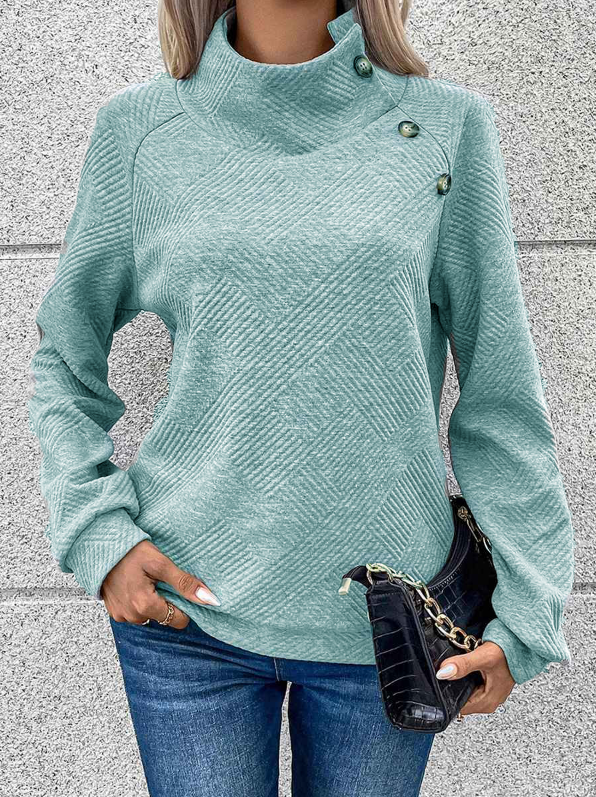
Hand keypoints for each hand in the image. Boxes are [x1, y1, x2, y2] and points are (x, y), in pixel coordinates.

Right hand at [100, 540, 220, 628]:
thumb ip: (185, 583)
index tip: (177, 587)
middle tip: (158, 579)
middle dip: (166, 600)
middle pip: (164, 617)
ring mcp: (121, 615)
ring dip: (152, 601)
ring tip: (145, 580)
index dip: (183, 605)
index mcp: (144, 606)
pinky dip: (139, 601)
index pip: (178, 620)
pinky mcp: (114, 611)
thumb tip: (209, 599)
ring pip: (150, 615)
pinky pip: (135, 612)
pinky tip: (135, 584)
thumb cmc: (130, 551)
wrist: (99, 545)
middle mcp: (131, 616)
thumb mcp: (161, 563)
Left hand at [435, 641, 514, 714]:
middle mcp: (489, 701)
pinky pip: (471, 685)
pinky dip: (465, 677)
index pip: (459, 708)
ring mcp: (489, 693)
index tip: (440, 682)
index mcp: (488, 702)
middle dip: (452, 687)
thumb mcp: (482, 657)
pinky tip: (465, 667)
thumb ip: (462, 665)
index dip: (447, 695)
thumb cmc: (508, 652)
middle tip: (448, 671)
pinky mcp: (489, 685)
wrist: (520, 643)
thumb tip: (443, 673)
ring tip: (457, 667)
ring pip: (465, 692)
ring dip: (458, 681)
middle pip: (461, 700)